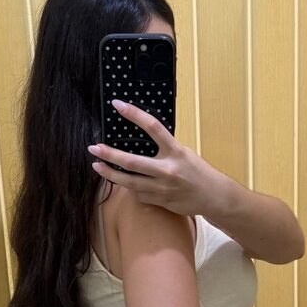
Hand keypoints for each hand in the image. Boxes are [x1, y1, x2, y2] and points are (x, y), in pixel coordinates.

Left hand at [87, 99, 220, 216]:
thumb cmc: (198, 172)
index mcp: (175, 151)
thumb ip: (164, 148)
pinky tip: (124, 183)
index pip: (152, 127)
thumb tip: (141, 140)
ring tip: (97, 166)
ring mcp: (162, 187)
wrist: (213, 196)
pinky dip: (130, 187)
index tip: (118, 105)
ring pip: (129, 182)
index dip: (134, 114)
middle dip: (109, 154)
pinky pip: (138, 194)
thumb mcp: (184, 153)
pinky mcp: (159, 201)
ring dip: (110, 174)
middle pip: (131, 161)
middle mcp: (167, 169)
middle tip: (94, 148)